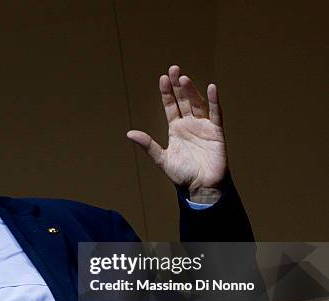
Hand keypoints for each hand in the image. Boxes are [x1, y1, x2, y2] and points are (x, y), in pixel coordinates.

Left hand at [127, 65, 226, 202]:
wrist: (200, 188)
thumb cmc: (182, 175)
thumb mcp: (162, 159)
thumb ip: (148, 145)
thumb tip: (129, 133)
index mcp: (176, 129)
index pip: (170, 106)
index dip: (167, 92)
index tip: (163, 78)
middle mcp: (189, 124)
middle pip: (183, 100)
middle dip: (178, 85)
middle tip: (173, 68)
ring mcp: (203, 126)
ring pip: (197, 104)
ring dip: (191, 91)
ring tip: (183, 78)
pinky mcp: (216, 132)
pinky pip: (215, 114)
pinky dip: (213, 101)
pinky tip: (211, 88)